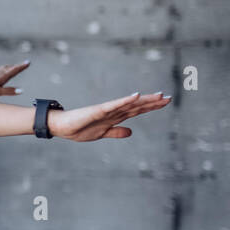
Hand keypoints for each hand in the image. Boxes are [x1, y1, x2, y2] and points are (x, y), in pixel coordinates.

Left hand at [0, 60, 30, 98]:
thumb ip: (9, 91)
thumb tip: (21, 90)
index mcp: (1, 76)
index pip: (13, 70)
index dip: (21, 67)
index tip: (28, 62)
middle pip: (9, 68)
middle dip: (17, 66)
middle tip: (25, 64)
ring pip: (3, 69)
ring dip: (10, 67)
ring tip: (14, 66)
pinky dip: (2, 70)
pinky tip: (0, 72)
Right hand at [50, 91, 171, 141]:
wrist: (62, 127)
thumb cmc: (78, 129)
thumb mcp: (102, 134)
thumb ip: (116, 132)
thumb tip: (131, 132)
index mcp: (115, 117)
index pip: (137, 110)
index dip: (151, 106)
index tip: (165, 102)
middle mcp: (113, 112)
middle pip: (136, 106)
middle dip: (152, 102)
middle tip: (168, 97)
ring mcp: (107, 110)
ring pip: (129, 104)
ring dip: (144, 100)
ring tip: (158, 96)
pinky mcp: (98, 111)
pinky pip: (114, 105)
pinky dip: (125, 100)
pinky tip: (135, 96)